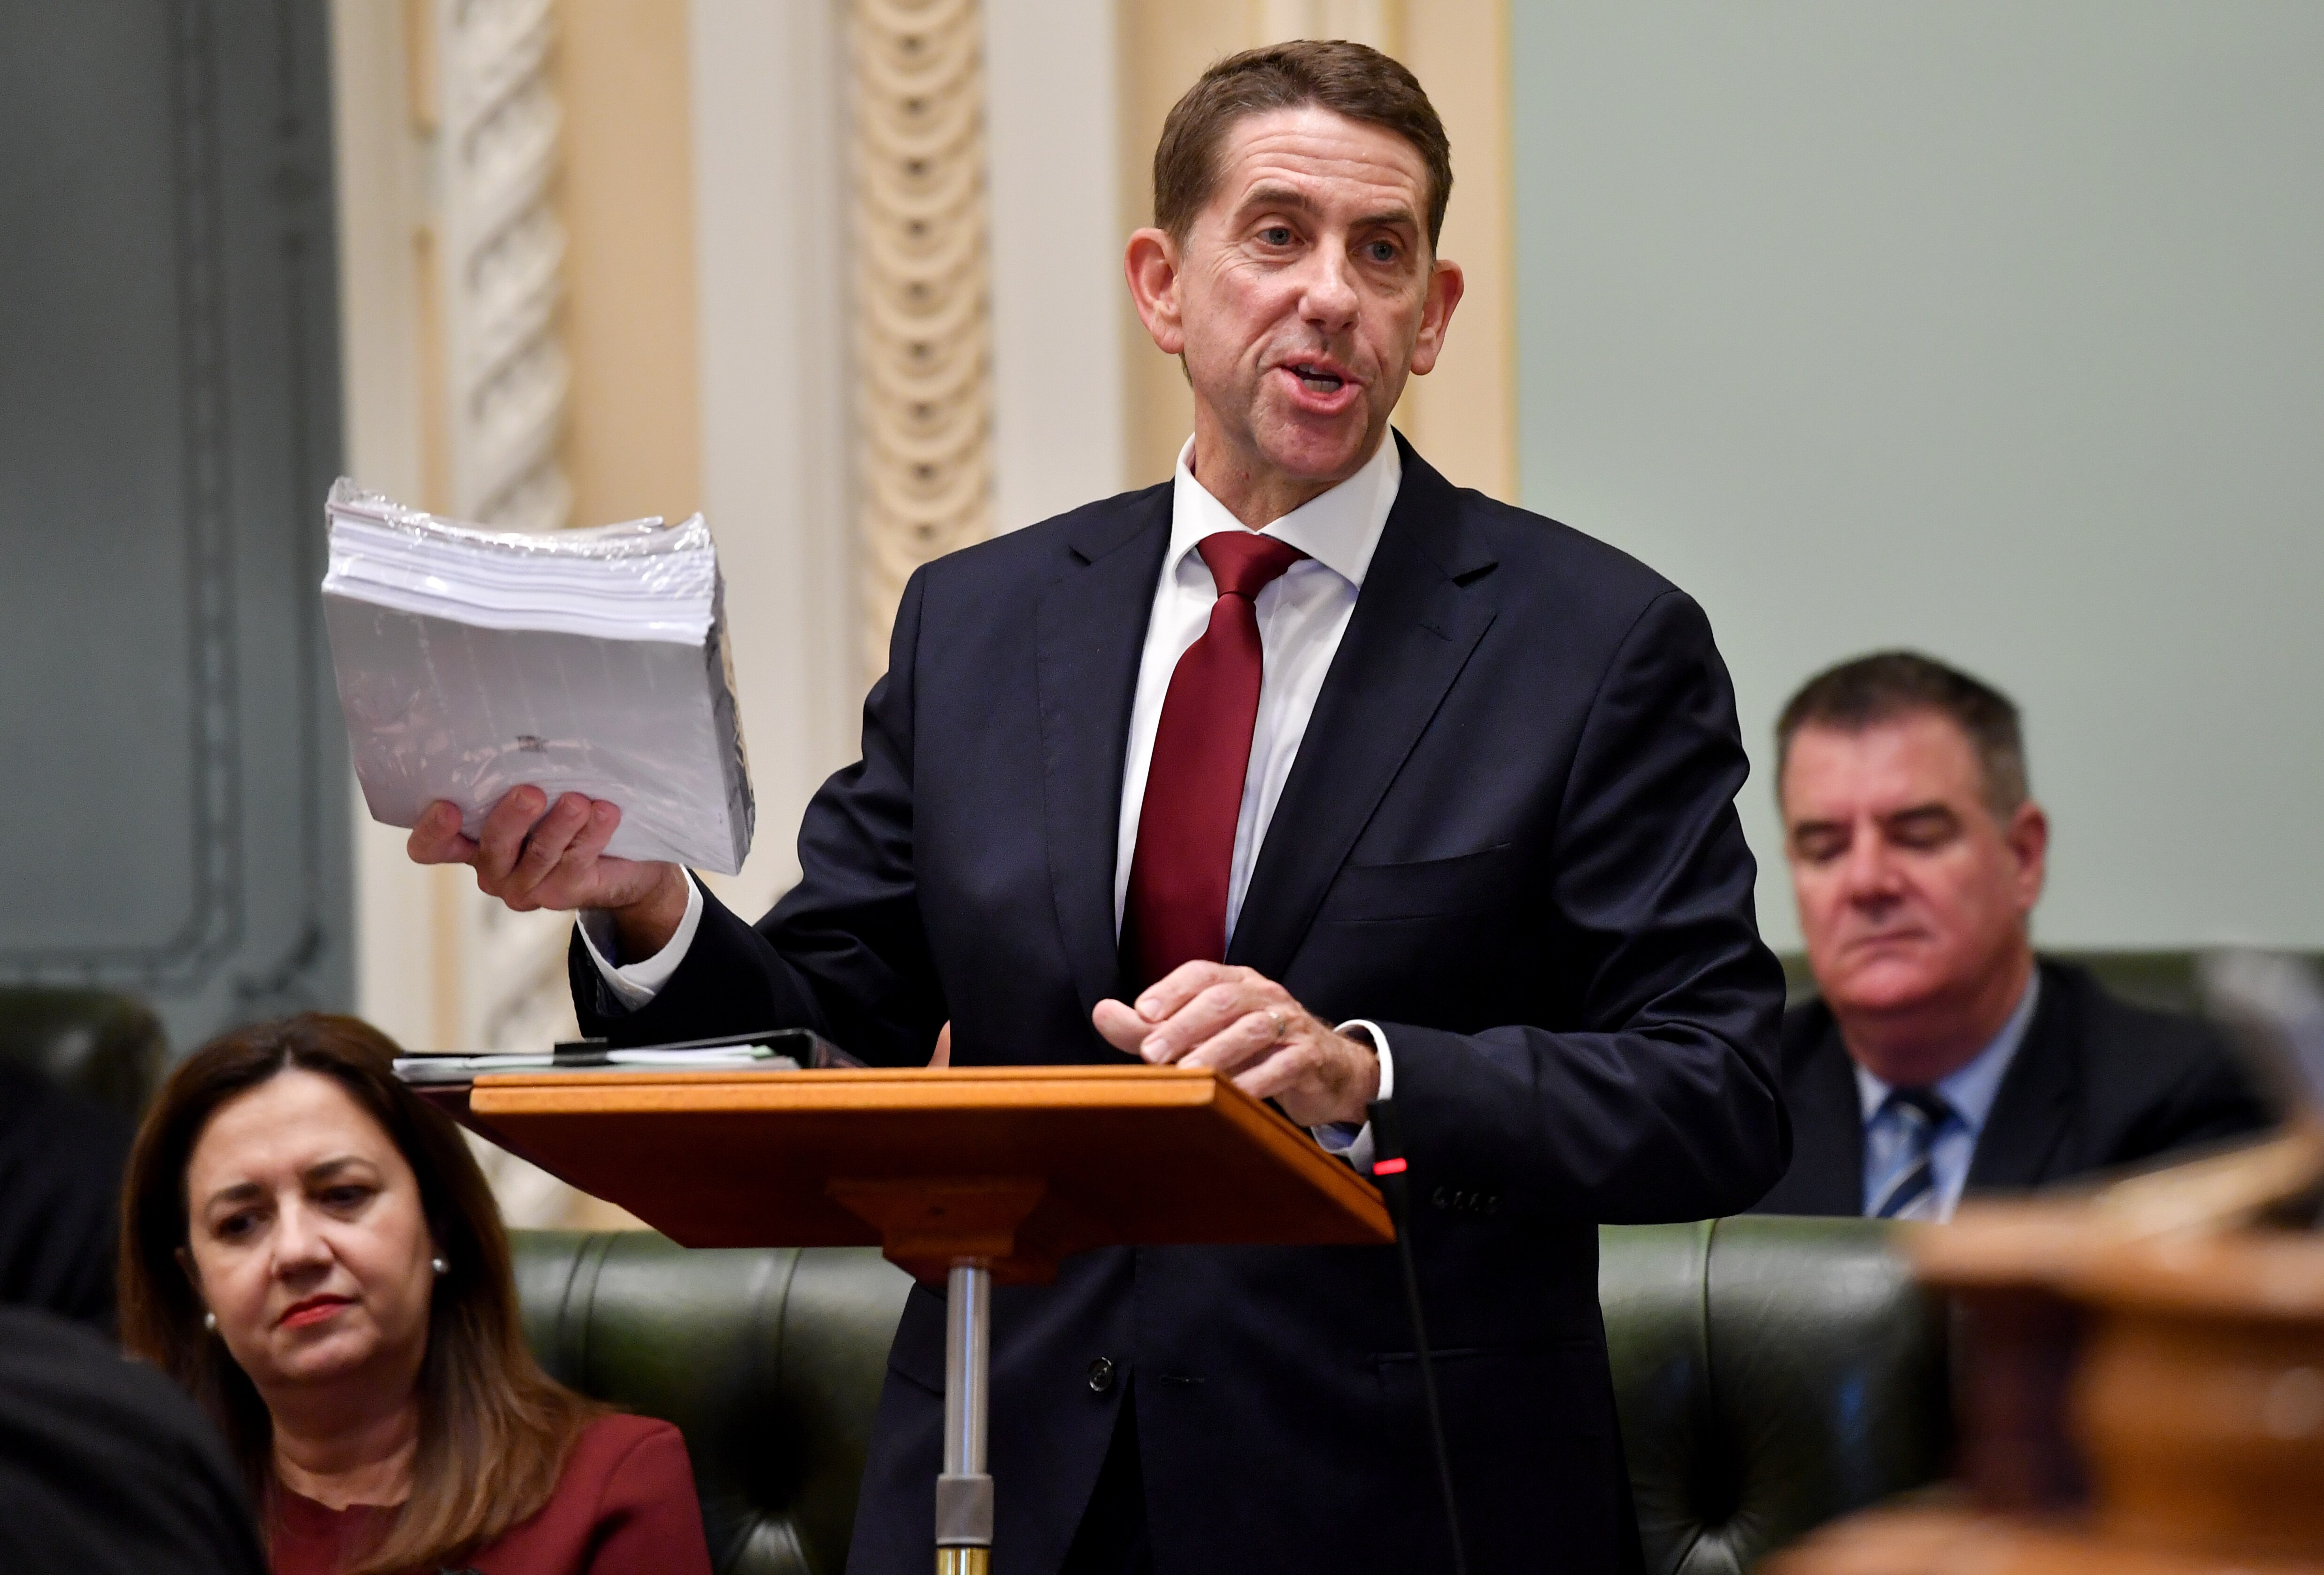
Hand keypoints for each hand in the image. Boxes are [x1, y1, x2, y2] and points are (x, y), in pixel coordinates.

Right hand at [405, 789, 690, 956]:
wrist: (618, 858)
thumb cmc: (562, 813)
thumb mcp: (534, 793)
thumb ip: (516, 777)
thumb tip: (522, 733)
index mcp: (471, 842)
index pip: (432, 847)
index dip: (432, 832)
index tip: (447, 807)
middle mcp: (493, 868)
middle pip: (493, 846)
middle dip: (511, 819)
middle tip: (530, 793)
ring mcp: (526, 885)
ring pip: (539, 855)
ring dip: (559, 825)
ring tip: (578, 802)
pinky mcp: (562, 893)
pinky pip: (575, 862)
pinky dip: (592, 834)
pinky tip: (605, 812)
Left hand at [1092, 963, 1378, 1126]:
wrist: (1328, 1072)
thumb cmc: (1253, 1051)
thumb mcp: (1202, 1037)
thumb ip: (1150, 1029)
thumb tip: (1102, 1013)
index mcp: (1236, 982)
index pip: (1201, 974)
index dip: (1171, 990)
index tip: (1141, 1013)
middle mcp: (1264, 995)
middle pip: (1223, 999)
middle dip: (1184, 1024)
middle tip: (1150, 1053)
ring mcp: (1291, 1024)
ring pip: (1254, 1028)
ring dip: (1217, 1050)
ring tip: (1187, 1072)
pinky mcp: (1310, 1057)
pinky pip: (1285, 1065)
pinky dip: (1257, 1080)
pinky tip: (1233, 1096)